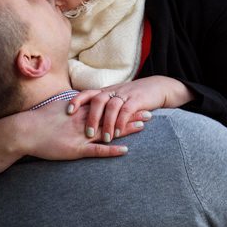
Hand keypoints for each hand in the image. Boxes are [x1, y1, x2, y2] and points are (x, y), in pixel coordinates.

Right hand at [0, 99, 132, 181]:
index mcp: (81, 111)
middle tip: (150, 112)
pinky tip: (125, 150)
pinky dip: (111, 150)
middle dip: (131, 114)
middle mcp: (84, 121)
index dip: (123, 105)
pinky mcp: (76, 149)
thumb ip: (72, 107)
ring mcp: (81, 135)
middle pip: (113, 116)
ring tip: (144, 127)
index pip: (107, 107)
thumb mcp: (59, 108)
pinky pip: (97, 150)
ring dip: (126, 129)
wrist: (24, 131)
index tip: (137, 101)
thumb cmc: (39, 120)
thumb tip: (81, 103)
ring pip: (109, 130)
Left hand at [67, 76, 194, 143]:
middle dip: (92, 117)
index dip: (77, 101)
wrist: (158, 87)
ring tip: (106, 138)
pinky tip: (119, 133)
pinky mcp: (138, 100)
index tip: (68, 111)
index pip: (88, 93)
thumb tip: (84, 117)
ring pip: (112, 107)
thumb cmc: (135, 96)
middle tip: (87, 133)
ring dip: (107, 124)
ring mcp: (126, 95)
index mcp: (107, 91)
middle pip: (98, 100)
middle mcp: (114, 91)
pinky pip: (127, 111)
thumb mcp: (117, 97)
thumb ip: (104, 105)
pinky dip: (121, 122)